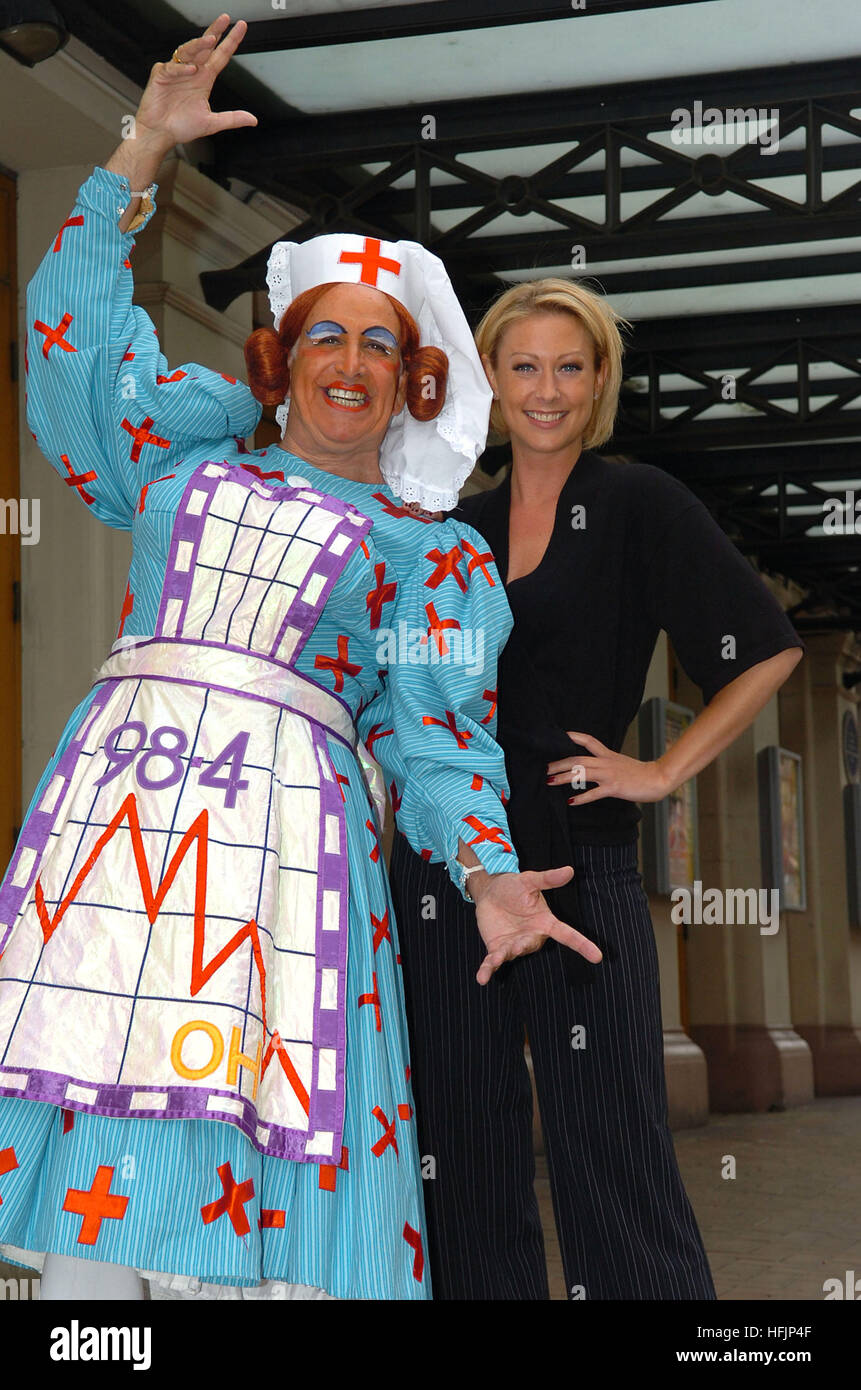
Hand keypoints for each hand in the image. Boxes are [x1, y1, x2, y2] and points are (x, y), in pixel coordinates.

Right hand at [134, 13, 256, 151]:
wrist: (160, 133)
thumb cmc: (181, 127)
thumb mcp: (211, 123)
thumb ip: (232, 118)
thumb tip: (253, 120)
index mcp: (204, 78)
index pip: (221, 55)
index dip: (231, 41)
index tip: (241, 27)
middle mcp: (192, 71)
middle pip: (205, 46)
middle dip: (215, 31)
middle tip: (225, 19)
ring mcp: (176, 70)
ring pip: (189, 51)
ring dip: (199, 44)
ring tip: (210, 40)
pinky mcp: (161, 75)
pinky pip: (173, 67)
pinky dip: (182, 68)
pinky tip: (191, 69)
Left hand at [473, 866, 601, 984]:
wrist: (490, 892)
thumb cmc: (514, 887)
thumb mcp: (529, 880)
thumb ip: (547, 879)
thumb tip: (569, 870)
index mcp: (545, 922)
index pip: (567, 934)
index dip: (582, 945)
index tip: (597, 956)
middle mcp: (532, 937)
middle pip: (532, 945)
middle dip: (524, 946)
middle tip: (517, 946)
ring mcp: (514, 945)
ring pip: (511, 955)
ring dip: (503, 958)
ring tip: (495, 961)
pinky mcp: (497, 949)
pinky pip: (493, 962)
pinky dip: (487, 970)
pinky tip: (482, 977)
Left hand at [546, 730, 669, 805]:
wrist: (658, 778)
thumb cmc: (640, 774)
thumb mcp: (620, 763)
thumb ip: (606, 763)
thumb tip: (592, 768)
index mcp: (608, 755)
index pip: (588, 741)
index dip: (574, 737)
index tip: (560, 736)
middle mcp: (606, 762)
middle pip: (578, 759)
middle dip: (559, 763)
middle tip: (545, 769)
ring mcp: (609, 774)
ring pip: (582, 773)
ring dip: (564, 777)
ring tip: (550, 782)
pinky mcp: (614, 787)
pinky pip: (594, 793)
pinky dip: (581, 797)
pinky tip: (571, 801)